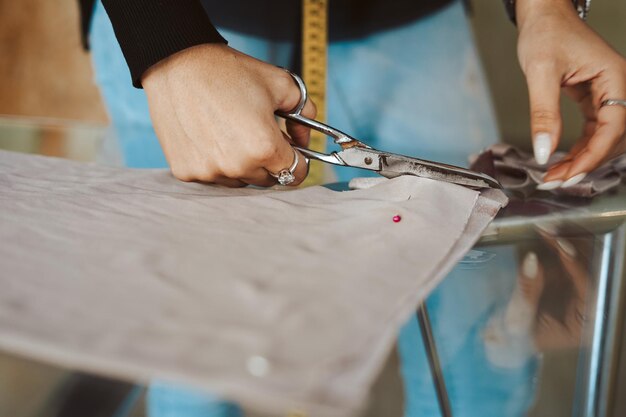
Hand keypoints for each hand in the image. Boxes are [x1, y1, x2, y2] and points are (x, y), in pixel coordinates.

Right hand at [141, 44, 314, 186]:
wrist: (176, 63)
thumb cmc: (229, 71)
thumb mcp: (281, 84)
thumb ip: (305, 114)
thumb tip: (304, 139)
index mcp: (264, 148)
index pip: (296, 174)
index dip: (299, 159)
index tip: (291, 149)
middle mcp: (237, 167)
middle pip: (268, 179)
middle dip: (270, 160)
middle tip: (258, 132)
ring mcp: (209, 172)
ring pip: (240, 180)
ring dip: (243, 164)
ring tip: (231, 132)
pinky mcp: (187, 171)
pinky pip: (213, 177)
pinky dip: (216, 162)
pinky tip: (210, 136)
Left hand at [516, 0, 625, 188]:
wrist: (543, 16)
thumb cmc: (545, 33)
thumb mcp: (540, 72)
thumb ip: (543, 113)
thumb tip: (543, 151)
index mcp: (615, 78)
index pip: (614, 125)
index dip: (593, 155)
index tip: (569, 174)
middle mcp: (617, 88)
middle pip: (612, 137)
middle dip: (586, 162)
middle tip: (555, 181)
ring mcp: (607, 94)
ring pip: (603, 137)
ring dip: (581, 159)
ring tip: (554, 177)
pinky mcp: (593, 99)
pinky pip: (593, 131)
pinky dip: (578, 148)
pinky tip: (560, 162)